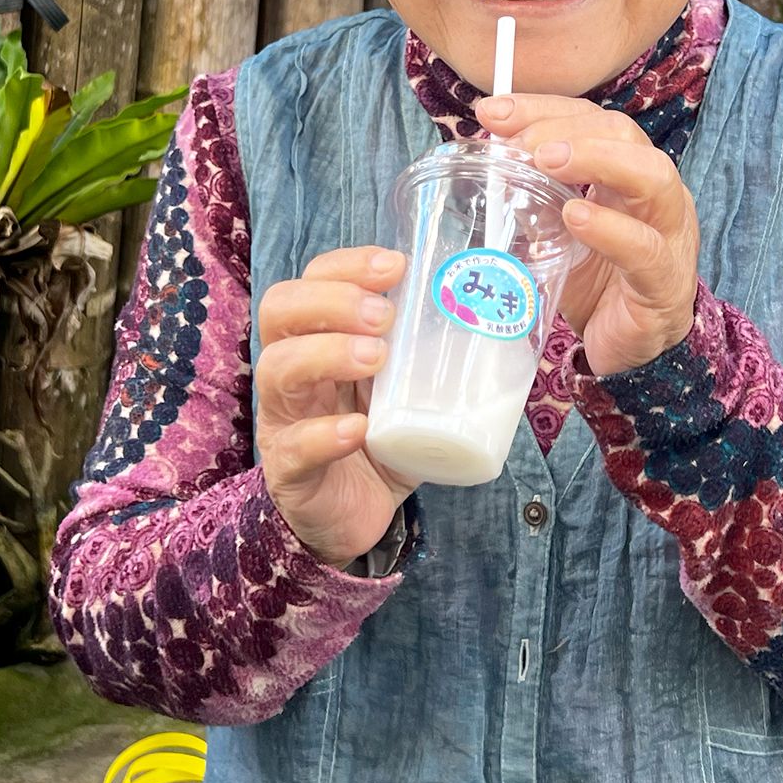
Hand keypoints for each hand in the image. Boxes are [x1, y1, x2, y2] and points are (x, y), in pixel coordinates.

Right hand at [256, 246, 417, 568]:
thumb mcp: (406, 387)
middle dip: (332, 301)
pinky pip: (295, 448)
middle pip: (280, 310)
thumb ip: (434, 351)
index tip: (395, 266)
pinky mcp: (291, 473)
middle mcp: (291, 372)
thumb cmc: (383, 438)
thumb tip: (505, 310)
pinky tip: (358, 429)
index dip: (346, 265)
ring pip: (277, 371)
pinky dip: (324, 433)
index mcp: (317, 339)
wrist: (357, 517)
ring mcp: (283, 421)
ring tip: (375, 358)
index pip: (311, 280)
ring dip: (327, 354)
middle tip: (383, 316)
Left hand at [475, 95, 700, 377]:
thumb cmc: (596, 283)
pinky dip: (608, 227)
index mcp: (627, 173)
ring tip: (547, 161)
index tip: (492, 113)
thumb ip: (529, 200)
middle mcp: (655, 193)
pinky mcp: (664, 281)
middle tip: (516, 141)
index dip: (542, 109)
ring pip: (651, 176)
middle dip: (565, 127)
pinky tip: (576, 217)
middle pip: (622, 133)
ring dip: (596, 159)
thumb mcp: (554, 233)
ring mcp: (669, 234)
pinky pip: (644, 248)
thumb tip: (482, 165)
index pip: (590, 120)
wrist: (628, 351)